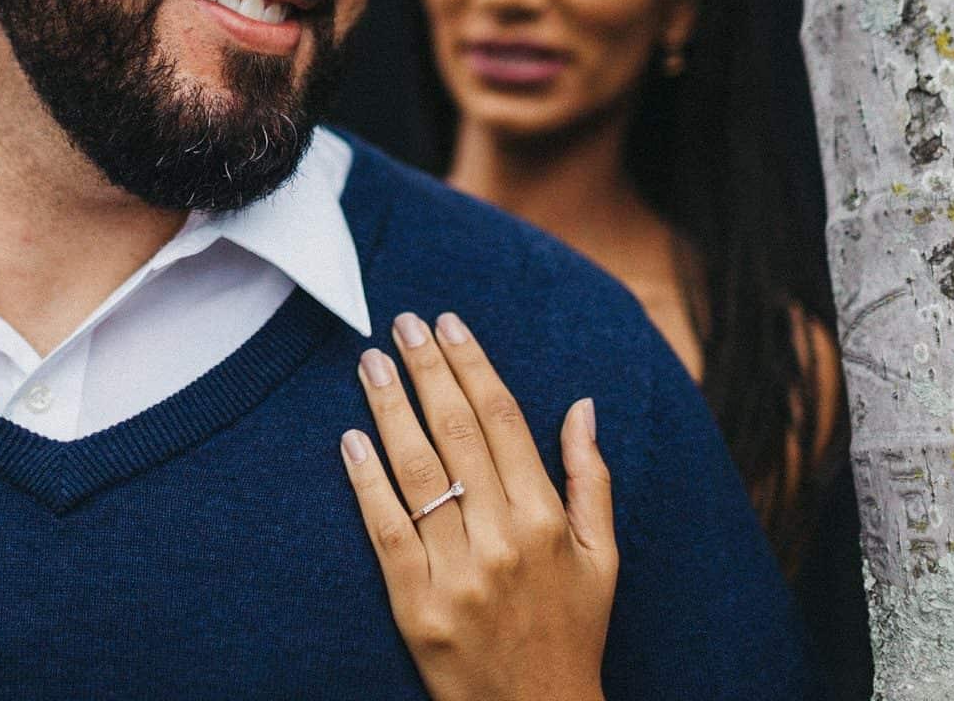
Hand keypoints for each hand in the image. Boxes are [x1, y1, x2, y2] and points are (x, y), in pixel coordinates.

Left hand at [341, 311, 615, 700]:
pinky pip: (385, 529)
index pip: (502, 419)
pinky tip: (351, 439)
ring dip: (390, 408)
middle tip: (402, 323)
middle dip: (427, 369)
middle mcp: (501, 538)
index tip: (448, 323)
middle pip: (455, 432)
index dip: (472, 364)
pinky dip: (366, 480)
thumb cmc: (572, 632)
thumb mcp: (602, 558)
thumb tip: (582, 405)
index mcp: (546, 520)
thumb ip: (590, 478)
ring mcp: (456, 572)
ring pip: (416, 471)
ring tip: (370, 362)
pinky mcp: (415, 605)